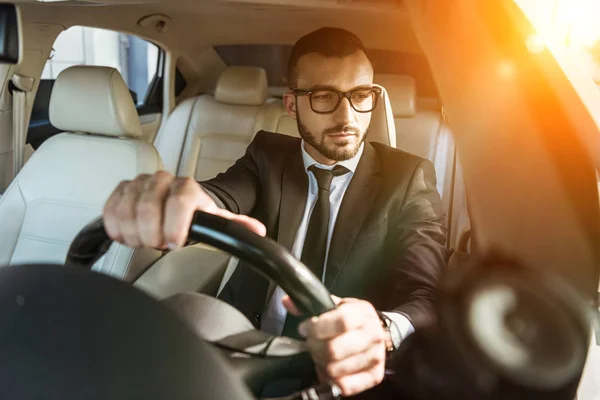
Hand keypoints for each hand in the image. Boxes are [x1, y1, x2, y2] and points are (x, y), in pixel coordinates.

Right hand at [103, 171, 265, 248]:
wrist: (176, 202)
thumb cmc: (194, 214)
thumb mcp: (215, 221)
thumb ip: (234, 227)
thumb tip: (258, 232)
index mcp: (188, 188)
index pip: (180, 200)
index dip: (175, 224)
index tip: (174, 243)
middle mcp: (163, 180)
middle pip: (148, 206)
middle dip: (151, 234)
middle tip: (157, 244)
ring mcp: (140, 183)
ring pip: (126, 208)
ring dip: (133, 233)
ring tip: (144, 240)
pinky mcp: (121, 189)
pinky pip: (109, 207)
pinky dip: (115, 226)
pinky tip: (126, 234)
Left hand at [282, 295, 386, 396]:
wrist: (378, 333)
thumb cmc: (353, 320)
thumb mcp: (336, 305)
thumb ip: (312, 304)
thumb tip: (287, 302)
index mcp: (363, 313)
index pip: (341, 322)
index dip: (317, 327)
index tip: (304, 328)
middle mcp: (373, 335)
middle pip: (334, 349)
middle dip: (314, 347)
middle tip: (311, 343)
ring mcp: (375, 357)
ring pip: (335, 370)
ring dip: (321, 364)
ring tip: (320, 356)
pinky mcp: (375, 376)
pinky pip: (345, 386)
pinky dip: (331, 380)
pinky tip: (329, 369)